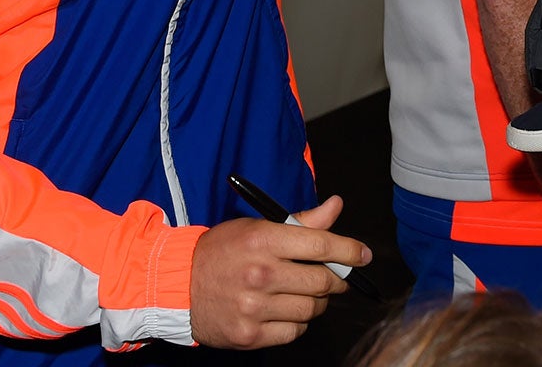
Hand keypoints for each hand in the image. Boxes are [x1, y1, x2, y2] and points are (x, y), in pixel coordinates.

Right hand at [189, 195, 369, 349]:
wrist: (178, 286)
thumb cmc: (220, 252)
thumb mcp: (256, 227)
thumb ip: (300, 221)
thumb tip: (336, 206)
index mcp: (263, 240)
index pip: (321, 244)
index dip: (349, 250)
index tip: (363, 254)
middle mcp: (260, 274)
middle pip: (322, 281)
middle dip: (335, 279)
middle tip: (333, 276)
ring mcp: (254, 308)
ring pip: (311, 309)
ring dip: (316, 301)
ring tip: (303, 292)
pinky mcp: (250, 335)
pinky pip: (294, 332)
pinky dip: (297, 323)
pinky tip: (284, 310)